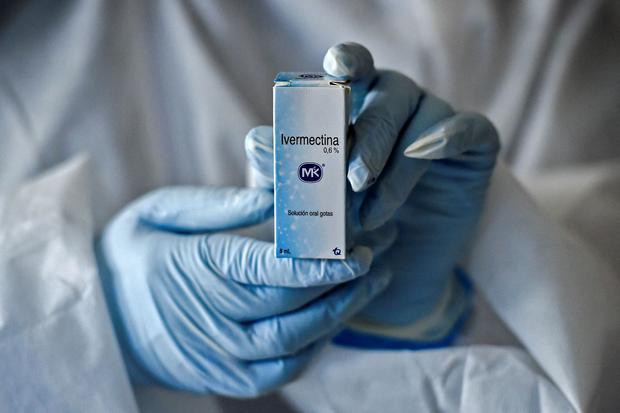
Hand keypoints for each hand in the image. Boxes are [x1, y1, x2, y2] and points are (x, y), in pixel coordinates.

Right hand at [97, 186, 393, 395]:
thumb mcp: (161, 211)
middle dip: (339, 282)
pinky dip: (316, 343)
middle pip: (288, 307)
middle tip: (375, 253)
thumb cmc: (134, 252)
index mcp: (191, 270)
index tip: (354, 248)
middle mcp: (208, 320)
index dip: (314, 262)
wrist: (101, 318)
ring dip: (338, 313)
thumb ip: (220, 205)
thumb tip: (276, 195)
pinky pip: (283, 371)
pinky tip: (337, 313)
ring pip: (292, 345)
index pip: (263, 271)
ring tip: (372, 280)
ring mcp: (218, 356)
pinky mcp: (227, 378)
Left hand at [246, 43, 498, 343]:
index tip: (336, 72)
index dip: (346, 63)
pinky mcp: (474, 146)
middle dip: (367, 137)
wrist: (403, 269)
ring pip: (422, 118)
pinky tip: (426, 152)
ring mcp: (436, 121)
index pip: (351, 70)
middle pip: (386, 95)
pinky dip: (449, 136)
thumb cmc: (348, 228)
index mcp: (355, 107)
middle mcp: (396, 105)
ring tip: (372, 215)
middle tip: (352, 181)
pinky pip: (471, 128)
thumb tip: (258, 141)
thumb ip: (286, 173)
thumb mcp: (311, 206)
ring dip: (396, 166)